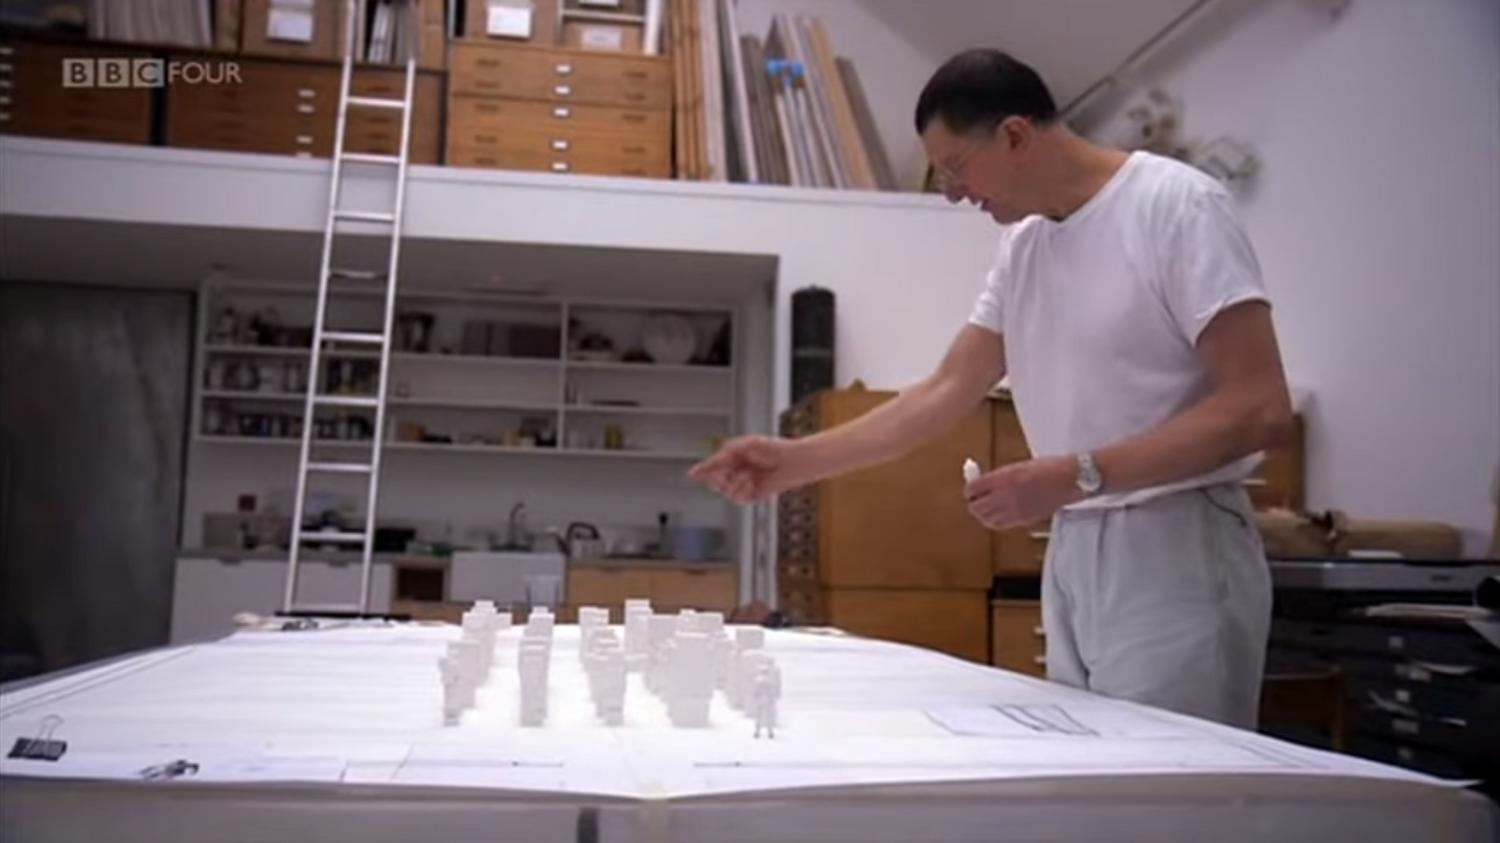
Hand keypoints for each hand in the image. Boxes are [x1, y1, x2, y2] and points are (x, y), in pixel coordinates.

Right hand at [688, 435, 807, 503]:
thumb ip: (720, 459)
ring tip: (749, 474)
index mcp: (733, 457)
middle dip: (723, 475)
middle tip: (733, 467)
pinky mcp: (752, 496)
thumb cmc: (771, 449)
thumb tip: (701, 468)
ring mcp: (744, 484)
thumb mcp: (741, 448)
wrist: (792, 462)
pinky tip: (753, 482)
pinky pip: (738, 498)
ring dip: (736, 481)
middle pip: (716, 480)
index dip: (703, 471)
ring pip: (726, 490)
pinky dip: (744, 490)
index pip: (712, 467)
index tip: (693, 475)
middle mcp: (737, 471)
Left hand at [964, 455, 1081, 529]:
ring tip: (985, 510)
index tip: (971, 490)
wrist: (1069, 479)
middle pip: (976, 507)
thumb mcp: (1018, 466)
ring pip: (986, 519)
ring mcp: (1014, 510)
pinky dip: (995, 521)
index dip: (970, 490)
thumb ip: (999, 477)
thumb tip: (985, 484)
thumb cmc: (1048, 468)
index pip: (973, 489)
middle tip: (976, 500)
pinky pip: (1001, 524)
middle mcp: (1005, 496)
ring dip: (983, 515)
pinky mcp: (1024, 520)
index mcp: (1002, 478)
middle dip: (974, 504)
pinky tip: (998, 516)